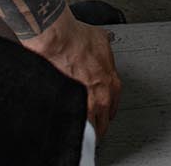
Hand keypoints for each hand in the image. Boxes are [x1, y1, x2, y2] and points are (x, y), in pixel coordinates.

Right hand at [25, 10, 121, 135]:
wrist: (58, 41)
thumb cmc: (77, 39)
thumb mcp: (100, 41)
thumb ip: (103, 53)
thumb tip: (101, 48)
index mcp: (112, 84)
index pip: (113, 107)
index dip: (105, 112)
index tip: (99, 113)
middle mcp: (101, 98)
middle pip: (102, 123)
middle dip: (95, 125)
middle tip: (88, 127)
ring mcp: (85, 105)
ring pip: (88, 129)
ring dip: (83, 131)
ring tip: (75, 133)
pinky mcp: (68, 107)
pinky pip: (71, 124)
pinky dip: (67, 126)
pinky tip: (62, 128)